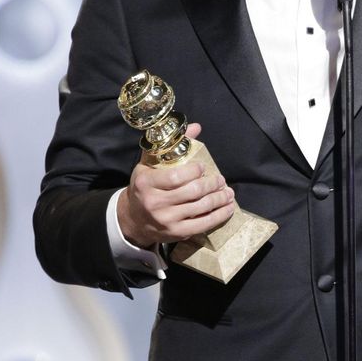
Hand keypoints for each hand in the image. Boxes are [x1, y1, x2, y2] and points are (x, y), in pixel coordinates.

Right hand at [117, 122, 234, 248]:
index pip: (176, 176)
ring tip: (228, 193)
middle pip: (193, 192)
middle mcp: (154, 202)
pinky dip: (219, 216)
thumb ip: (170, 145)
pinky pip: (203, 224)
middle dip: (212, 184)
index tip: (203, 168)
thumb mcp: (149, 164)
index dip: (195, 171)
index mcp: (146, 182)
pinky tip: (228, 209)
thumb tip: (196, 127)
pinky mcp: (176, 233)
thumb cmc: (145, 187)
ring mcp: (166, 220)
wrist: (133, 218)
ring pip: (201, 207)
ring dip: (219, 199)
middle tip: (221, 180)